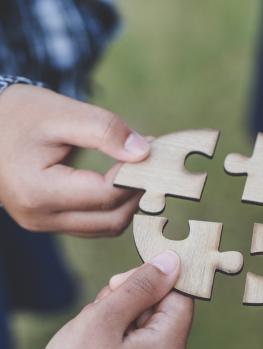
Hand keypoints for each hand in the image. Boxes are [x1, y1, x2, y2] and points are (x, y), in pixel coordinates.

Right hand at [0, 84, 149, 235]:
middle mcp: (40, 217)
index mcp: (38, 190)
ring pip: (106, 227)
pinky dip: (114, 207)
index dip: (135, 175)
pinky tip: (122, 183)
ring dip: (129, 203)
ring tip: (138, 172)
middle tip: (151, 165)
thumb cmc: (16, 116)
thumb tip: (144, 152)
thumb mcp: (60, 112)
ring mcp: (44, 224)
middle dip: (138, 193)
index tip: (150, 152)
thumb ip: (104, 130)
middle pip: (111, 219)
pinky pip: (95, 224)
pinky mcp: (51, 222)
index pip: (106, 194)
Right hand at [26, 251, 193, 348]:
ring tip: (91, 330)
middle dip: (129, 299)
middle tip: (99, 310)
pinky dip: (116, 333)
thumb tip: (172, 260)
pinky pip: (137, 341)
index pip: (180, 296)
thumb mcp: (104, 320)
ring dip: (118, 315)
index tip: (122, 281)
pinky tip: (94, 342)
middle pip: (161, 309)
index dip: (154, 280)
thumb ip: (141, 286)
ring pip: (145, 322)